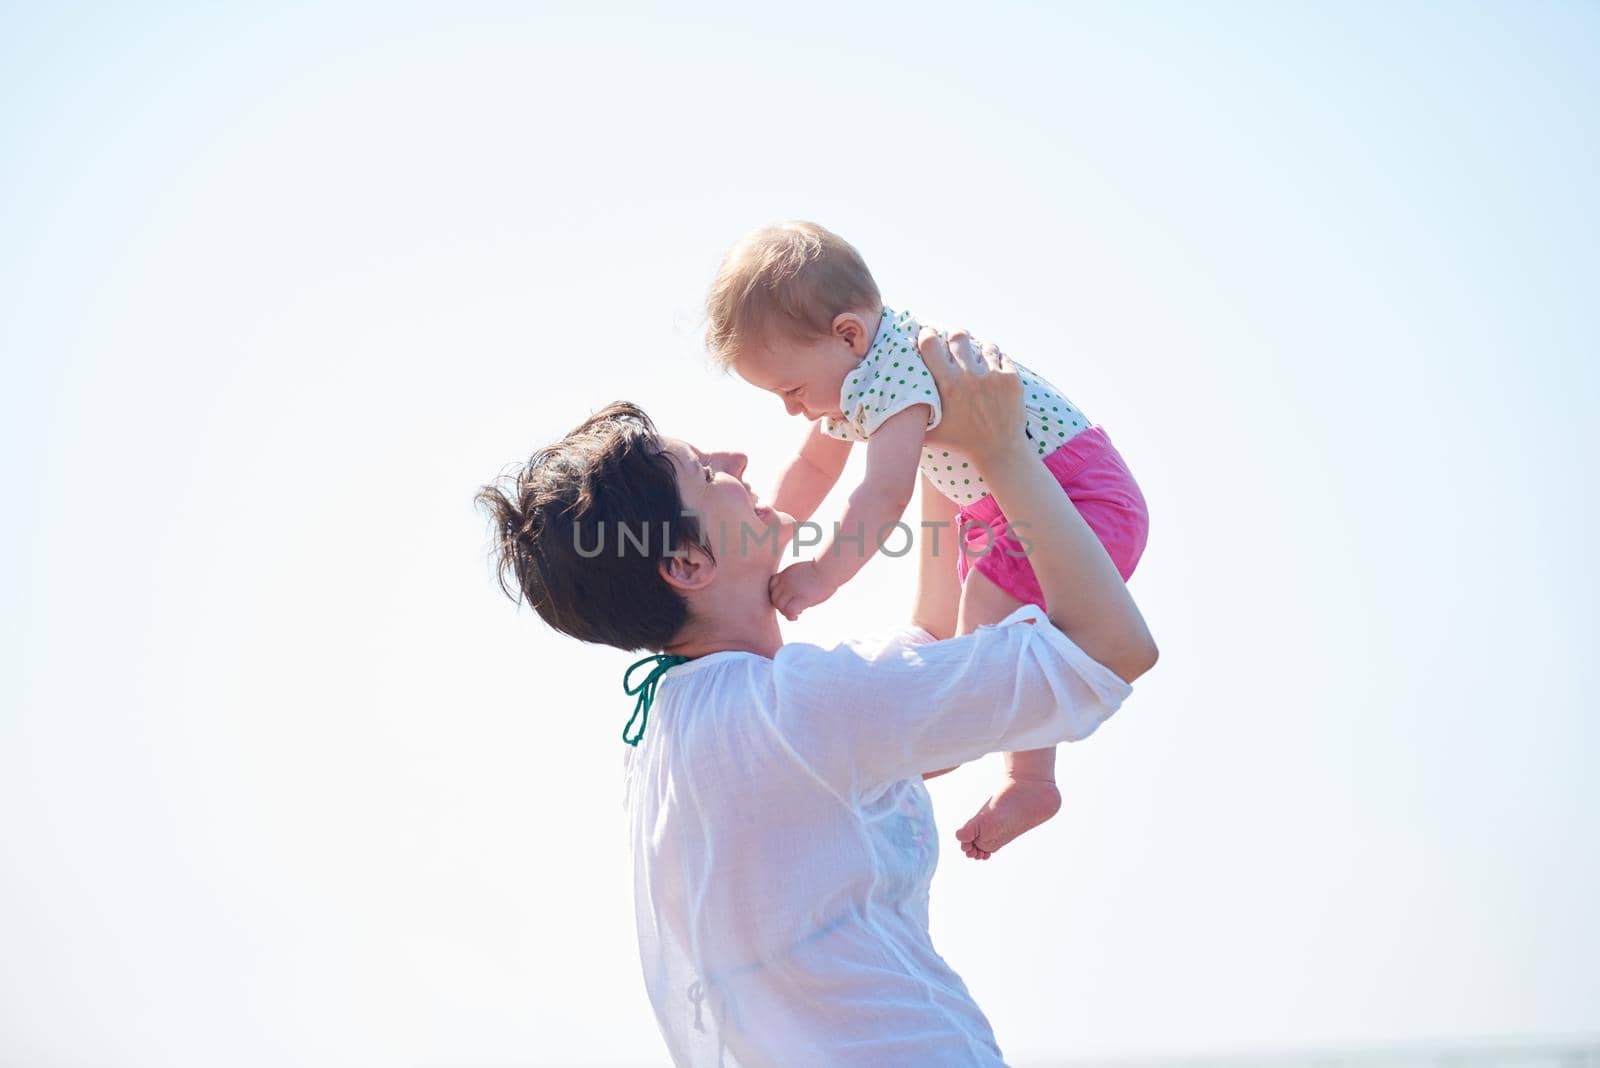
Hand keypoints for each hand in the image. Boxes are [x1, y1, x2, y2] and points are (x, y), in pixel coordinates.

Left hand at [769, 559, 835, 620]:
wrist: (829, 569)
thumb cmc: (823, 569)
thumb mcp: (803, 570)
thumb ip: (797, 578)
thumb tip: (800, 587)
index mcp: (786, 573)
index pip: (772, 585)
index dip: (777, 594)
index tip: (786, 598)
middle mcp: (786, 581)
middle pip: (774, 597)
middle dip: (780, 605)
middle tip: (790, 608)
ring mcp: (792, 590)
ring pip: (779, 606)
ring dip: (785, 612)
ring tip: (796, 613)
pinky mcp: (801, 598)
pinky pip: (789, 611)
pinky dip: (791, 617)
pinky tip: (797, 617)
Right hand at [918, 328, 1025, 464]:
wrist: (999, 452)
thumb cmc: (961, 442)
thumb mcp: (930, 431)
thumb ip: (911, 415)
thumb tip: (888, 405)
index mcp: (947, 385)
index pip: (930, 343)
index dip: (927, 335)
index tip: (928, 336)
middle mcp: (969, 376)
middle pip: (958, 335)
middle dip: (955, 338)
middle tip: (955, 345)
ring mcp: (993, 376)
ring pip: (984, 345)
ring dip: (979, 352)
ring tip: (977, 363)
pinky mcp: (1011, 378)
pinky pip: (1001, 356)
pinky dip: (996, 361)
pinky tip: (992, 373)